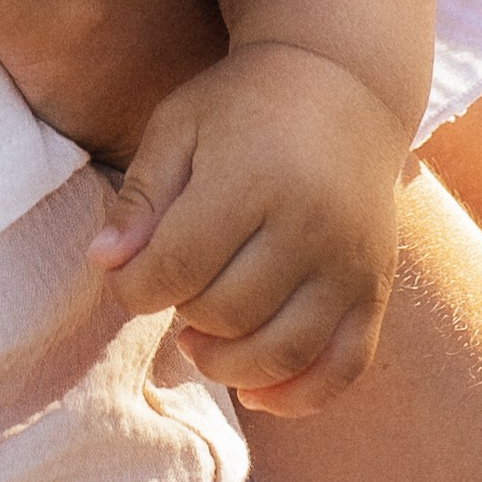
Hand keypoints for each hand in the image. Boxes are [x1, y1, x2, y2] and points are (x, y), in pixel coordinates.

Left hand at [90, 42, 402, 416]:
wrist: (343, 87)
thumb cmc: (241, 107)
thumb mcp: (177, 129)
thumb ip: (140, 198)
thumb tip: (104, 264)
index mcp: (253, 181)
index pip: (177, 266)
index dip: (133, 288)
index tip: (122, 277)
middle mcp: (311, 228)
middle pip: (226, 312)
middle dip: (179, 313)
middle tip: (169, 287)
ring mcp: (351, 264)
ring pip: (281, 353)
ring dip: (225, 363)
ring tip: (197, 339)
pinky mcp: (378, 290)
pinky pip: (343, 367)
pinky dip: (298, 395)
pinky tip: (254, 391)